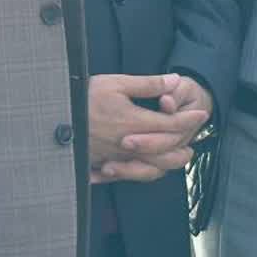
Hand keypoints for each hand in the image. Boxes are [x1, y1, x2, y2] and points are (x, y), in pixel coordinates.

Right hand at [86, 73, 206, 184]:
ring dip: (169, 163)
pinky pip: (130, 176)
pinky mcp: (104, 165)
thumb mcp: (117, 83)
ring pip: (151, 168)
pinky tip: (147, 168)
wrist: (53, 117)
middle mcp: (129, 145)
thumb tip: (174, 80)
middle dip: (184, 145)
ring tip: (179, 157)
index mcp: (135, 123)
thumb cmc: (84, 97)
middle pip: (166, 152)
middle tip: (195, 139)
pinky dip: (144, 173)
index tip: (203, 113)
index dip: (189, 119)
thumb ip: (148, 84)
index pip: (171, 125)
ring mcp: (117, 158)